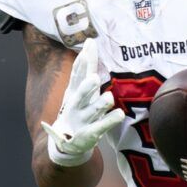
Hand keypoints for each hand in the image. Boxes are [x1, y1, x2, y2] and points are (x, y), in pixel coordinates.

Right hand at [43, 40, 124, 166]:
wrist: (66, 142)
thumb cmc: (76, 110)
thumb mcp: (76, 90)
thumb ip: (83, 69)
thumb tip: (89, 43)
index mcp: (75, 92)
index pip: (78, 75)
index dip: (83, 62)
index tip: (90, 45)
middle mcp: (77, 105)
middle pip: (81, 94)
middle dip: (87, 87)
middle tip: (94, 78)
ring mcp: (83, 120)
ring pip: (93, 111)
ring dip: (100, 104)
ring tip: (108, 98)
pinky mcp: (90, 133)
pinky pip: (101, 127)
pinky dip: (110, 121)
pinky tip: (119, 114)